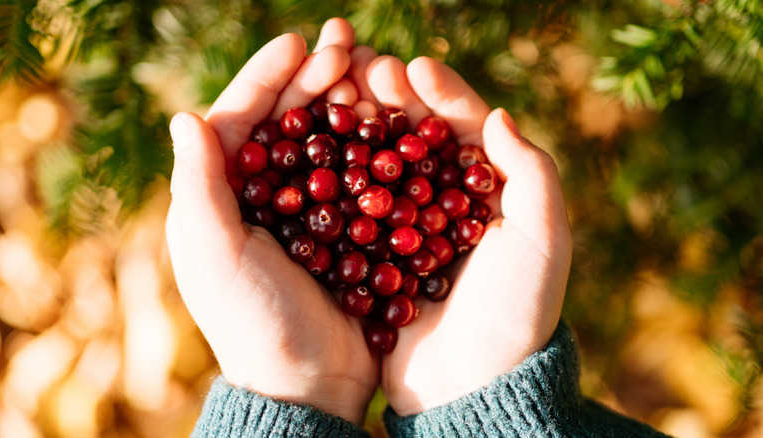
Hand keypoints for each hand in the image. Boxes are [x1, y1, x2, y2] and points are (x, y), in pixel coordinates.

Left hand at [165, 19, 378, 424]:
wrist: (307, 382)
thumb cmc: (253, 320)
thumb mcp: (215, 253)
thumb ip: (199, 185)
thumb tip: (185, 115)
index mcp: (221, 196)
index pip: (241, 119)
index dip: (266, 76)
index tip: (298, 40)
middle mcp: (261, 197)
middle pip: (287, 123)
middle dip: (314, 79)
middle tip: (347, 42)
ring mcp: (305, 213)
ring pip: (327, 142)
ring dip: (347, 104)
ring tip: (374, 70)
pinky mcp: (344, 231)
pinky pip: (358, 175)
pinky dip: (373, 146)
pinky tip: (394, 121)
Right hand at [357, 55, 572, 414]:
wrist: (469, 385)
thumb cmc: (514, 312)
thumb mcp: (542, 240)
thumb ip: (532, 174)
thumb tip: (498, 114)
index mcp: (491, 192)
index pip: (466, 128)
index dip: (442, 93)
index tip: (415, 66)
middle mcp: (447, 202)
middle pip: (418, 136)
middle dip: (394, 98)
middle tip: (365, 67)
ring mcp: (407, 225)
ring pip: (383, 161)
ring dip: (362, 125)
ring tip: (338, 92)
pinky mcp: (374, 251)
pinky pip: (357, 202)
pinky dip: (341, 172)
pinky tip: (320, 147)